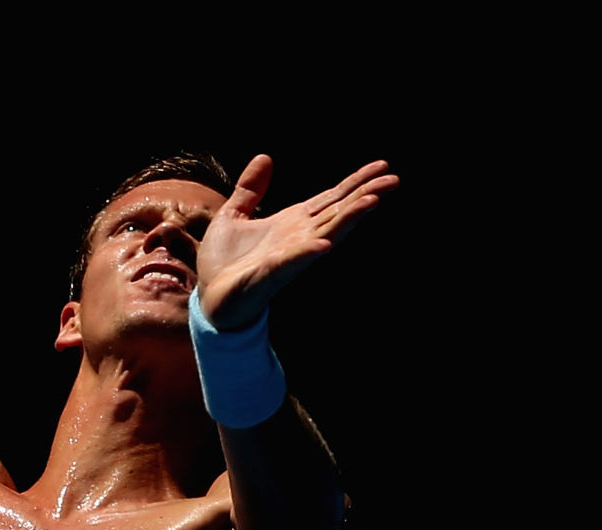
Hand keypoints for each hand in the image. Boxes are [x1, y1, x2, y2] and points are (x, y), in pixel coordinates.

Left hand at [195, 155, 398, 330]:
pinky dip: (308, 252)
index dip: (355, 182)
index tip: (382, 166)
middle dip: (364, 196)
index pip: (331, 198)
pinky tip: (325, 244)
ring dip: (349, 219)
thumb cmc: (222, 262)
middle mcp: (299, 238)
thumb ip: (250, 190)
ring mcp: (289, 257)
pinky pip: (292, 262)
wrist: (207, 298)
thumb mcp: (233, 215)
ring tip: (372, 201)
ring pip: (326, 234)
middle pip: (338, 212)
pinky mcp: (270, 275)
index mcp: (292, 222)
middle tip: (394, 179)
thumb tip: (265, 157)